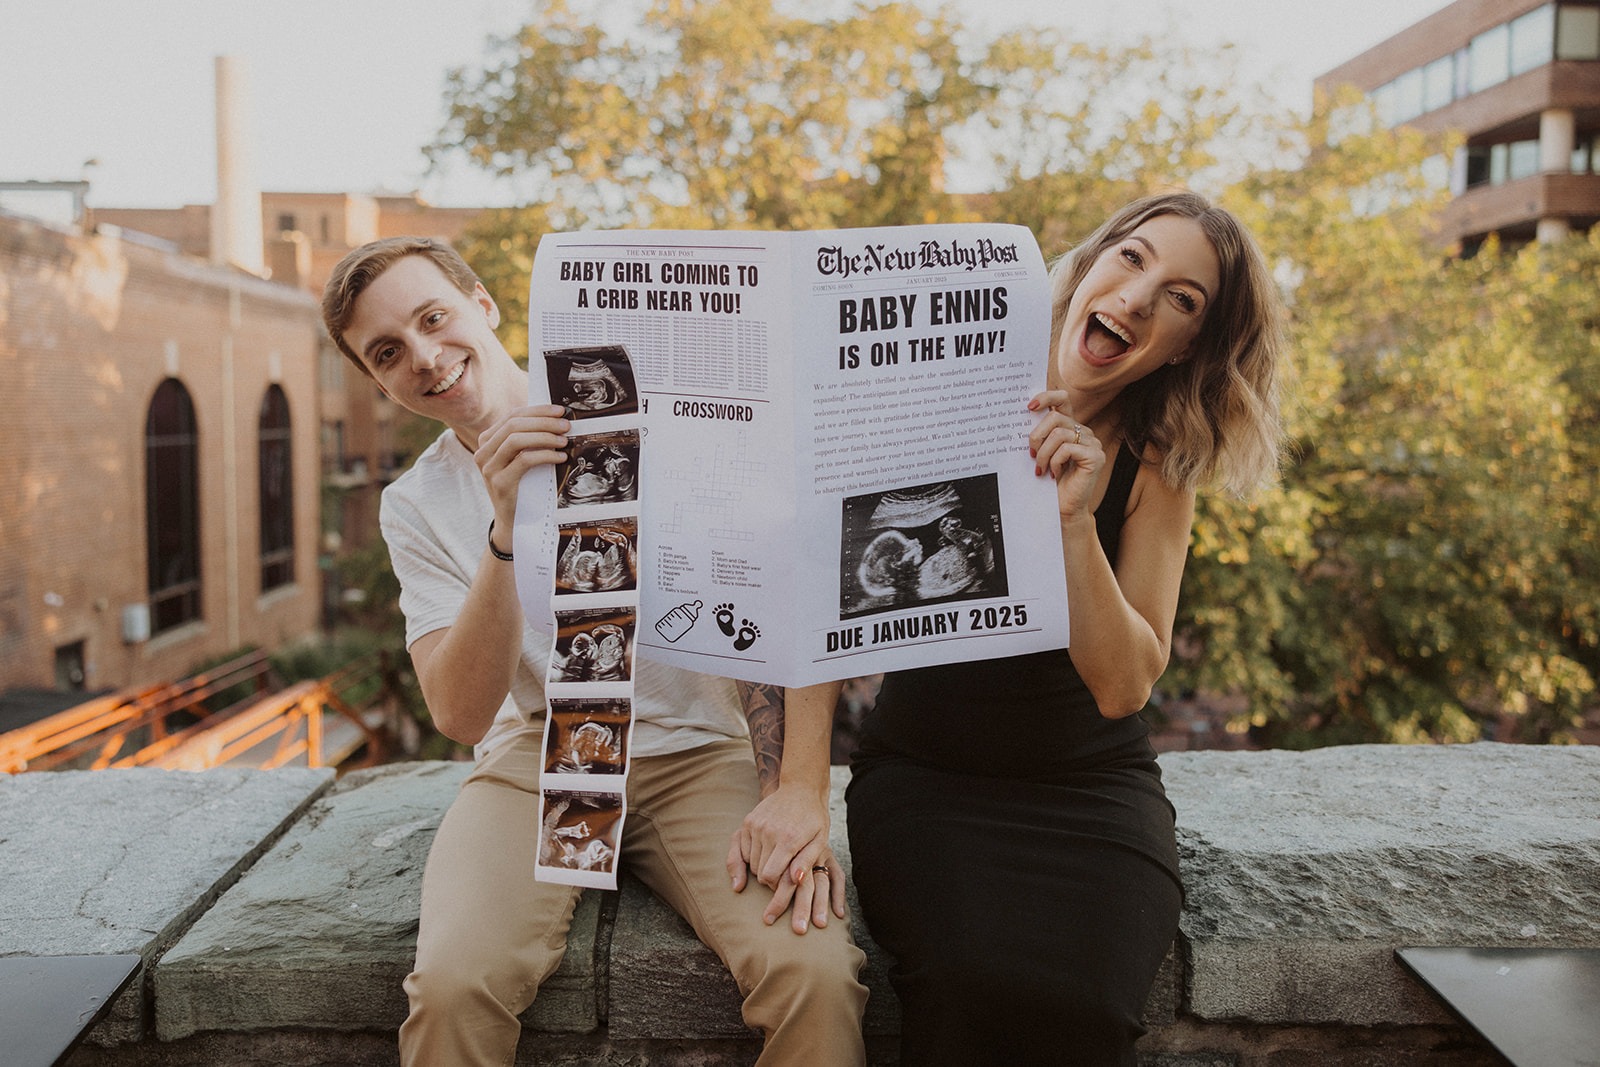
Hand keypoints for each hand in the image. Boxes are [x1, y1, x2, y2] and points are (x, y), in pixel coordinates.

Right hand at [473, 404, 570, 528]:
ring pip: (516, 440)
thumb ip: (527, 438)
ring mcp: (488, 467)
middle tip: (565, 425)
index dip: (537, 411)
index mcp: (487, 440)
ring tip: (564, 440)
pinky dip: (545, 456)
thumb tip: (554, 418)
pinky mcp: (499, 482)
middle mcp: (483, 451)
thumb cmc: (521, 484)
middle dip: (543, 422)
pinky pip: (524, 461)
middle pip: (514, 425)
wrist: (512, 519)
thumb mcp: (519, 457)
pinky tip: (560, 458)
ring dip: (544, 437)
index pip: (512, 416)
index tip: (559, 411)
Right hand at [726, 785, 844, 932]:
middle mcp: (769, 832)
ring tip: (776, 863)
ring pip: (750, 863)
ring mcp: (756, 825)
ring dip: (760, 868)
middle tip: (782, 877)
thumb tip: (795, 881)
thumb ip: (807, 861)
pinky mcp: (748, 821)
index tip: (784, 888)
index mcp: (789, 839)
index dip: (777, 888)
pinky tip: (764, 854)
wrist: (801, 788)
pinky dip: (751, 857)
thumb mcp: (819, 841)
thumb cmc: (814, 818)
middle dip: (770, 881)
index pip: (771, 877)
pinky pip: (742, 850)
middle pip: (759, 872)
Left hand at [1028, 389, 1104, 524]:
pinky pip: (1067, 449)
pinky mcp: (1095, 456)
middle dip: (1037, 436)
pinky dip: (1055, 462)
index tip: (1029, 407)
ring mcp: (1092, 443)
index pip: (1063, 400)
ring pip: (1059, 434)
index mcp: (1071, 427)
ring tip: (1041, 469)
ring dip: (1043, 454)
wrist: (1063, 508)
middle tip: (1031, 455)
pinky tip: (1054, 474)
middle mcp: (1084, 432)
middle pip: (1055, 418)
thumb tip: (1025, 415)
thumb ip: (1040, 434)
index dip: (1047, 397)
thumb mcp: (1041, 453)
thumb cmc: (1050, 482)